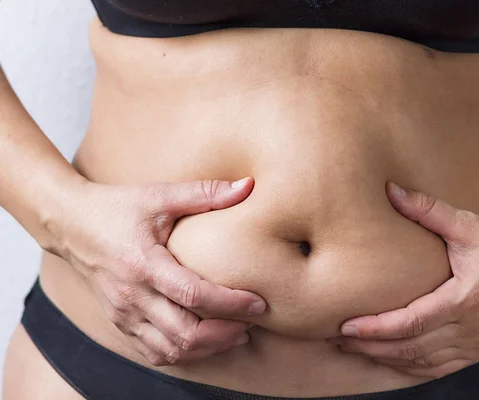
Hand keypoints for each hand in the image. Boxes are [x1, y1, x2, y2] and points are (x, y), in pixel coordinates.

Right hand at [47, 176, 265, 365]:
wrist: (70, 224)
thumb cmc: (117, 207)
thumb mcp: (160, 195)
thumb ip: (206, 192)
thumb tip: (248, 184)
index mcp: (143, 264)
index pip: (194, 295)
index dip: (231, 303)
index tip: (259, 304)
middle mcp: (132, 296)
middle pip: (184, 334)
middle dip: (225, 333)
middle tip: (252, 322)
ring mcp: (123, 314)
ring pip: (171, 350)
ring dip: (208, 348)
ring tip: (236, 334)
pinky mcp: (120, 322)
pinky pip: (155, 353)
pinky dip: (184, 353)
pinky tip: (206, 341)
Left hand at [331, 182, 478, 377]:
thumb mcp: (469, 225)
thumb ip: (427, 209)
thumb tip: (390, 189)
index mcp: (465, 299)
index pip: (411, 322)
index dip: (375, 328)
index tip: (346, 326)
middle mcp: (471, 328)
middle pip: (411, 348)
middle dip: (371, 346)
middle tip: (339, 340)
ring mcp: (478, 344)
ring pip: (424, 362)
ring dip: (388, 359)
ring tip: (357, 350)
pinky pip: (442, 368)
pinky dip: (414, 368)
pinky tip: (393, 361)